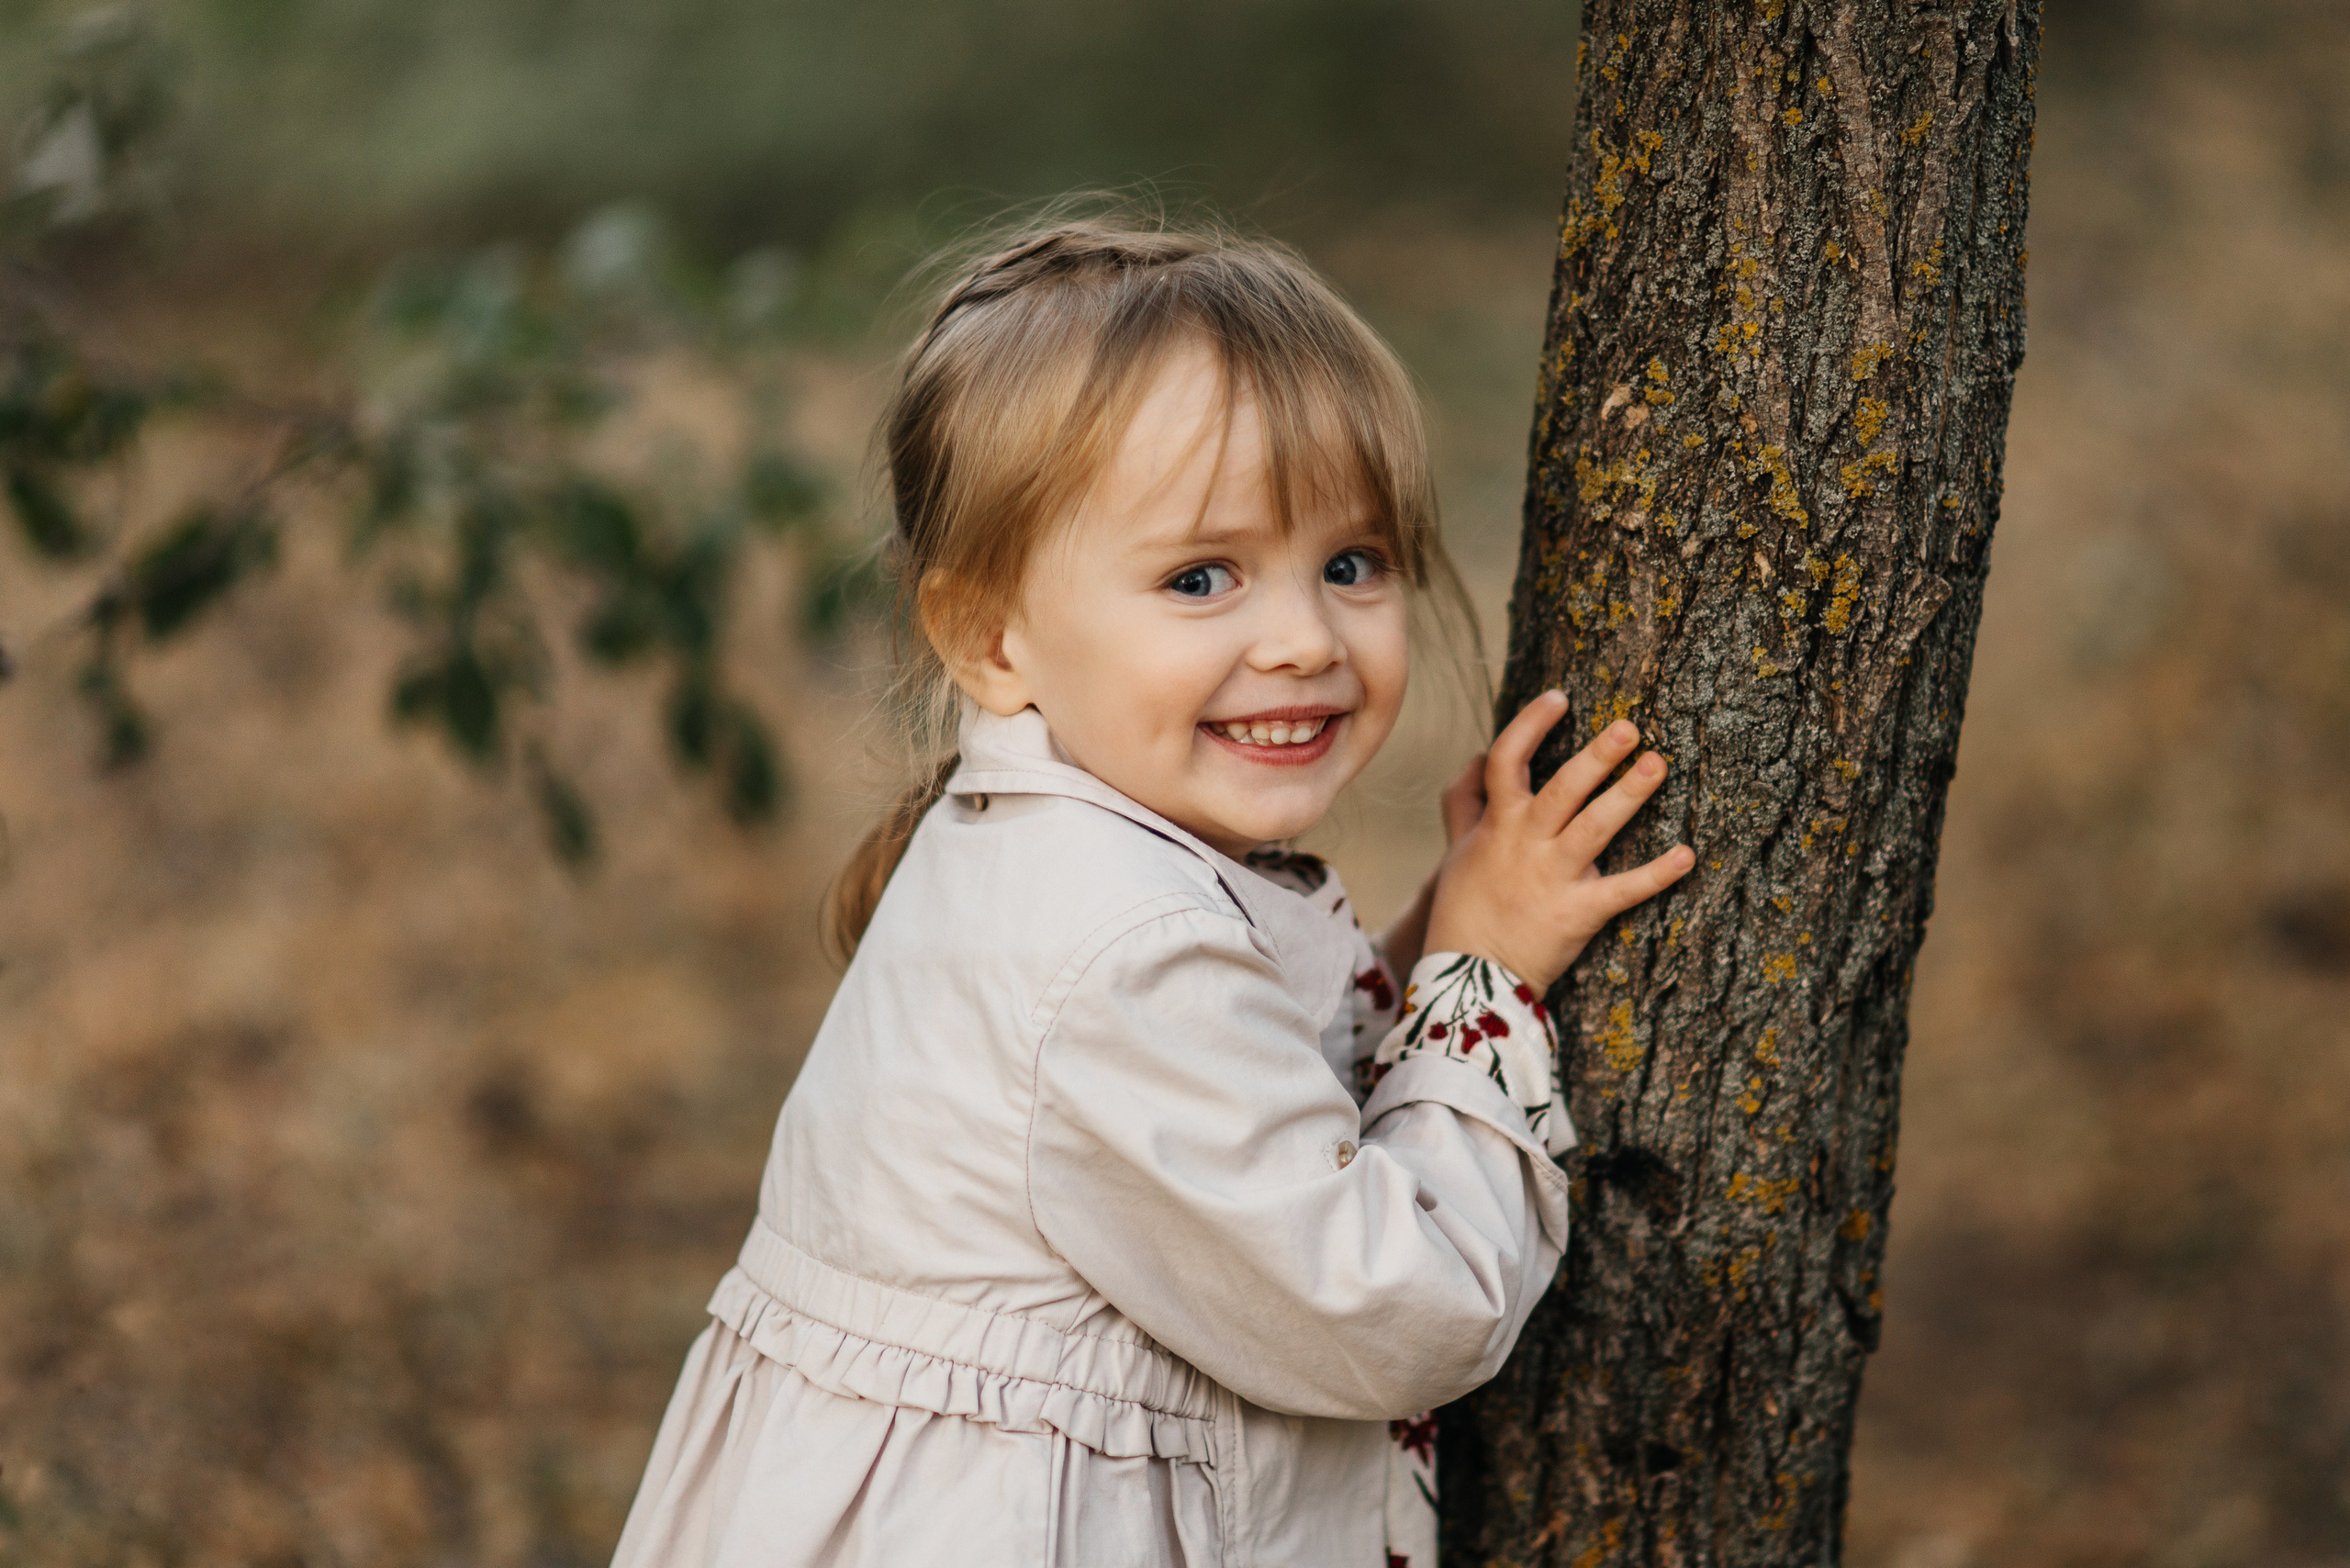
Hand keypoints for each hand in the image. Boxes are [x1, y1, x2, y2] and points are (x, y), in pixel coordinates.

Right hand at [1421, 693, 1694, 994]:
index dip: (1531, 725)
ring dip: (1628, 796)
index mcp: (1498, 825)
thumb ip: (1466, 804)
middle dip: (1596, 756)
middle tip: (1630, 727)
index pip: (1507, 761)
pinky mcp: (1578, 914)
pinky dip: (1657, 874)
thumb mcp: (1457, 850)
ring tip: (1657, 765)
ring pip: (1593, 828)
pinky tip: (1688, 855)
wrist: (1468, 977)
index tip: (1560, 698)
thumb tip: (1477, 759)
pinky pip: (1623, 891)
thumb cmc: (1463, 910)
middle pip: (1563, 789)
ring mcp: (1552, 878)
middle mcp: (1526, 844)